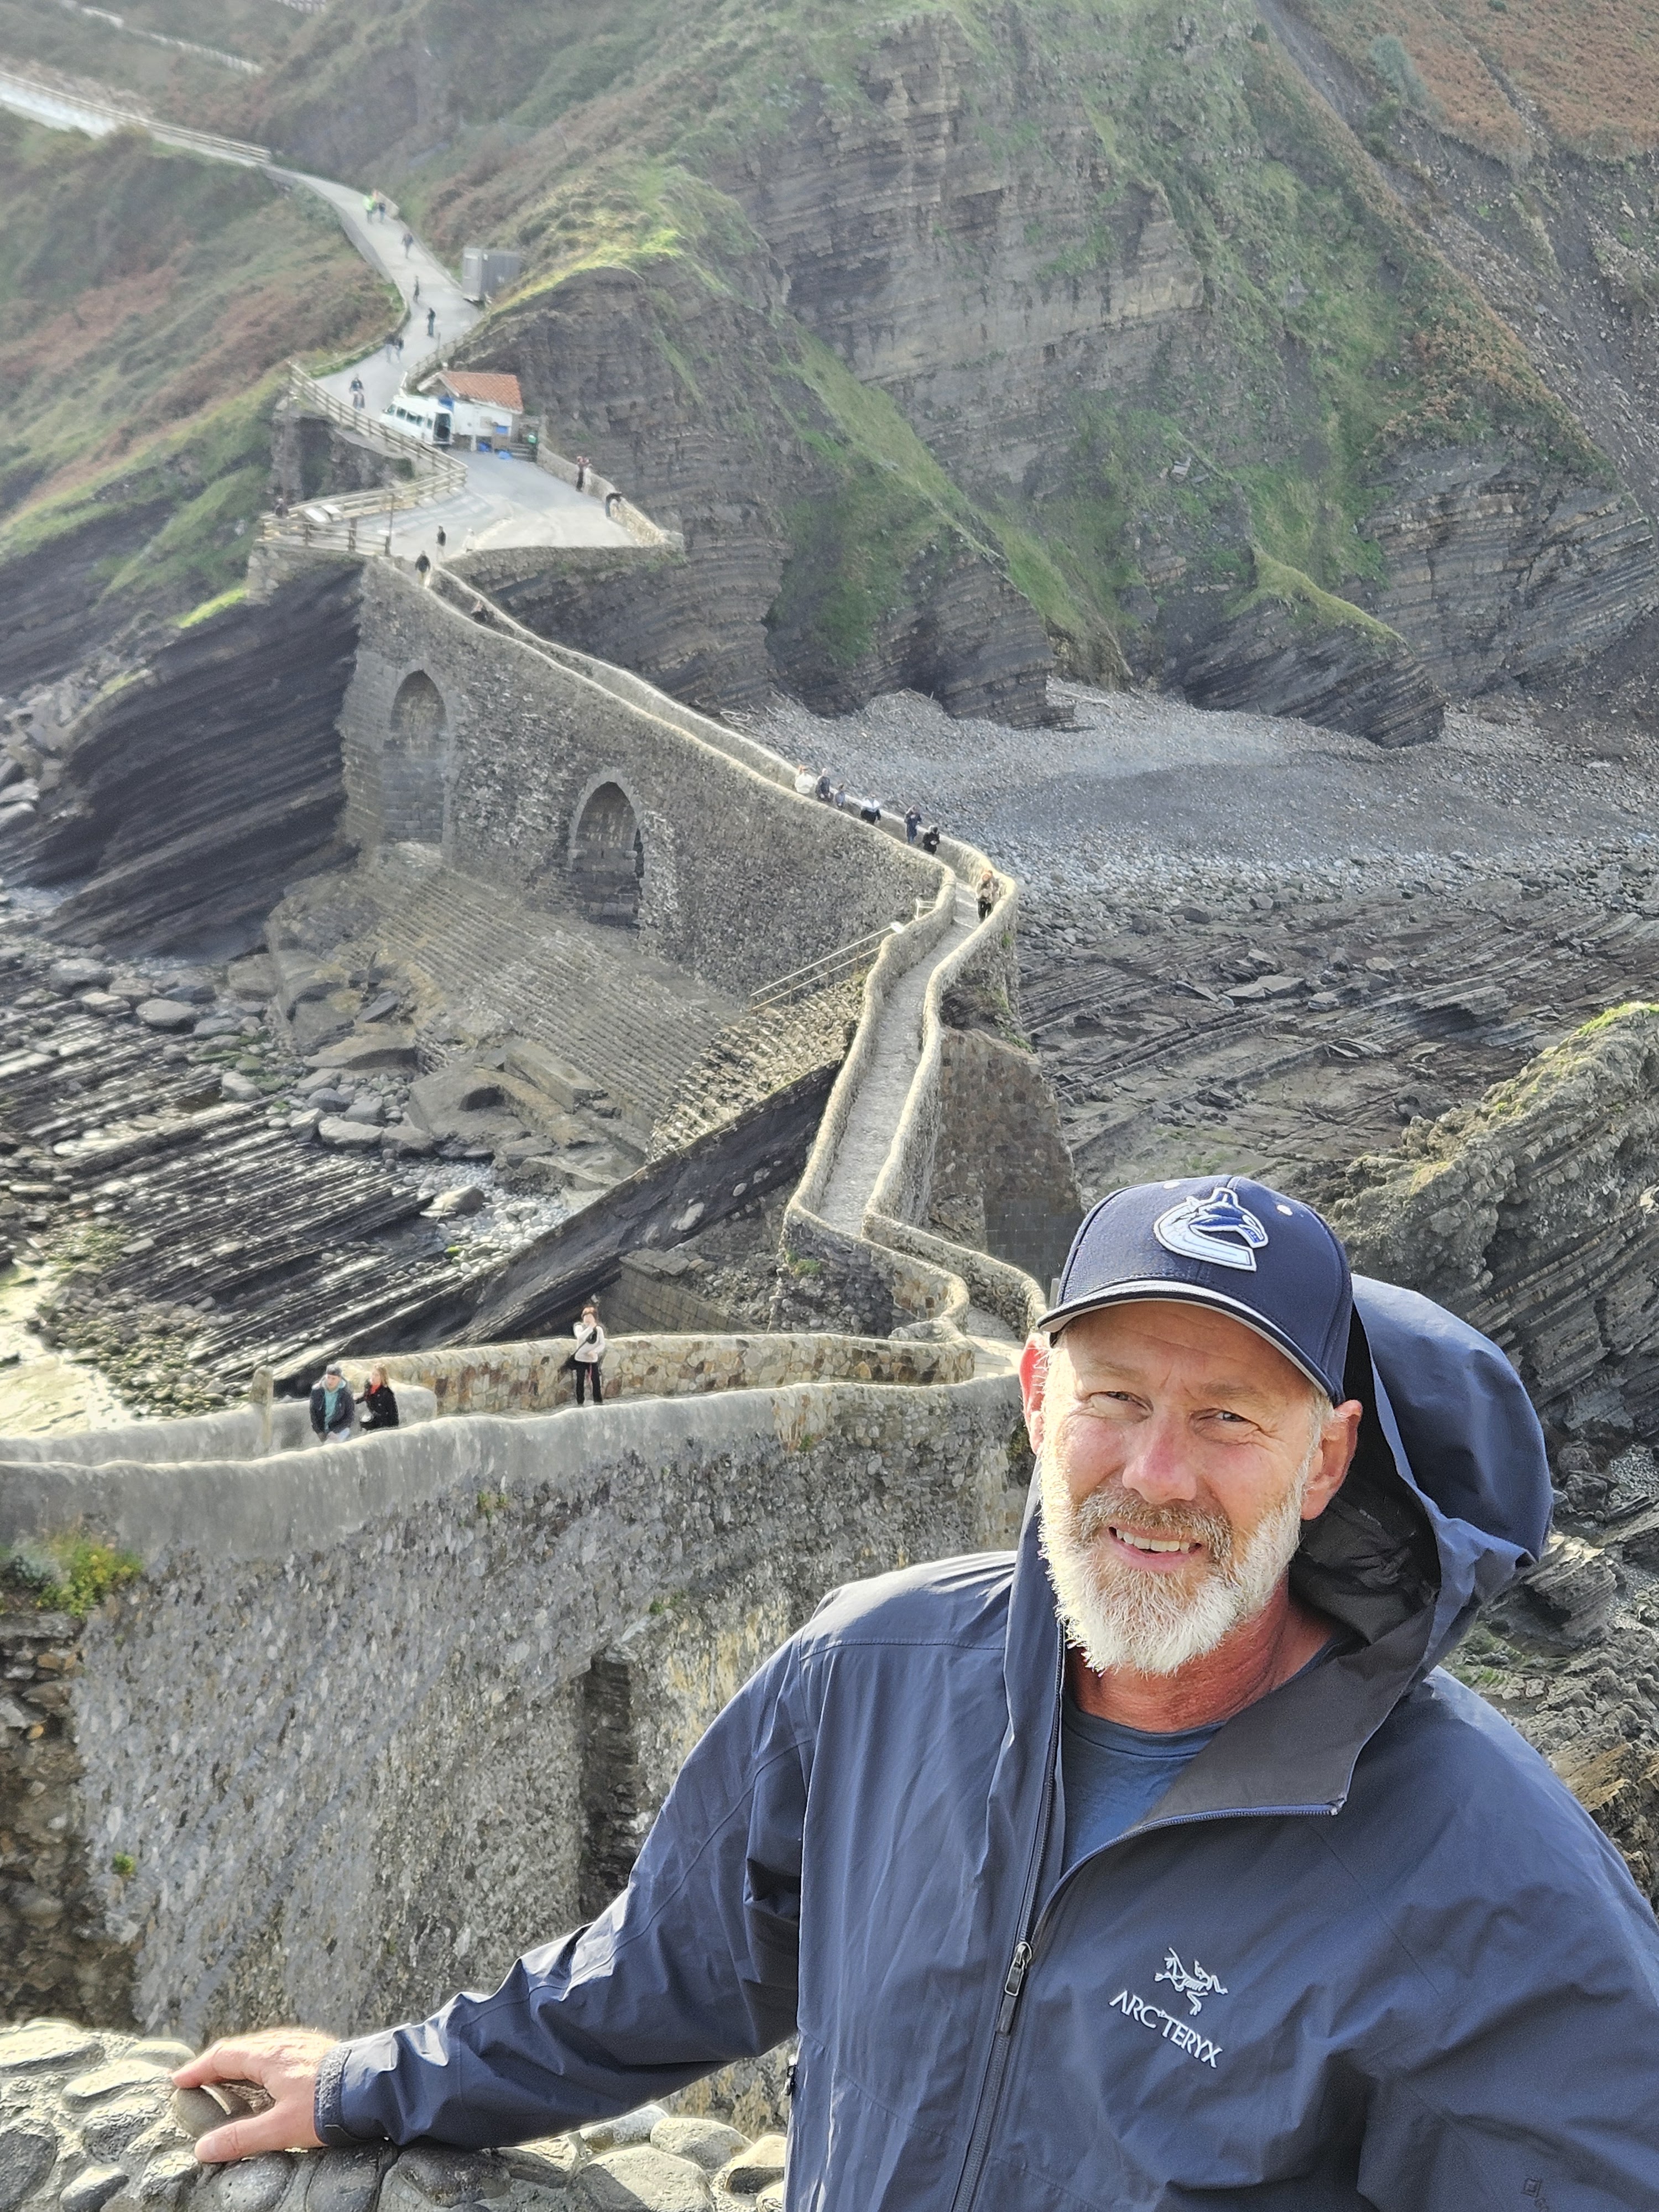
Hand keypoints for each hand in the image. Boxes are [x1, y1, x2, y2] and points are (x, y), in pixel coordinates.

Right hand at [172, 2028, 335, 2160]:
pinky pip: (278, 2050)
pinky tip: (266, 2075)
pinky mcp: (317, 2049)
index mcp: (268, 2056)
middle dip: (215, 2063)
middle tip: (197, 2078)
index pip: (223, 2056)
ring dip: (239, 2060)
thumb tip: (203, 2149)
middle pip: (240, 2048)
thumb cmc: (328, 2105)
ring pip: (260, 2047)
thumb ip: (241, 2138)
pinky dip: (259, 2060)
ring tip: (227, 2076)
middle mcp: (283, 2043)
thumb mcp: (279, 2128)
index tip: (178, 2079)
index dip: (198, 2069)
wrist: (375, 2086)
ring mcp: (301, 2043)